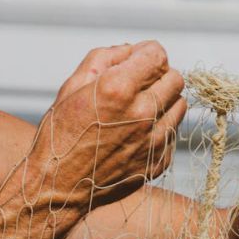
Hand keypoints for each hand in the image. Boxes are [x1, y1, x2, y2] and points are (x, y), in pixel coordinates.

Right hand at [36, 41, 184, 209]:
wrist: (58, 187)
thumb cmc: (59, 137)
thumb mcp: (70, 88)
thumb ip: (102, 59)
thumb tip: (129, 50)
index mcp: (117, 89)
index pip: (158, 55)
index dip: (147, 53)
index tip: (137, 61)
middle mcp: (141, 114)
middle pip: (175, 78)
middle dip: (158, 76)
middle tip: (138, 85)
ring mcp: (153, 141)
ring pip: (180, 106)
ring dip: (164, 102)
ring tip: (138, 110)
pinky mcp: (157, 162)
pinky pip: (172, 134)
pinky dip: (160, 129)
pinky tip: (136, 135)